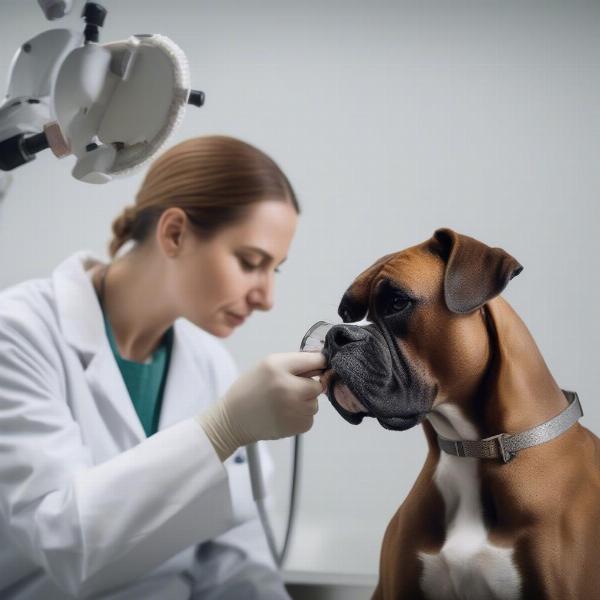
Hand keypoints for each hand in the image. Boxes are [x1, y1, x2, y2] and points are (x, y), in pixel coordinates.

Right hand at [197, 352, 325, 460]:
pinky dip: (300, 416)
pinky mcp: (297, 426)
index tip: (319, 365)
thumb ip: (295, 362)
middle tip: (290, 389)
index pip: (316, 360)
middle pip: (318, 385)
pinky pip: (310, 417)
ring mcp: (294, 409)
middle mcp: (288, 388)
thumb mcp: (267, 365)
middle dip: (308, 386)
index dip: (319, 363)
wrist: (233, 419)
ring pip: (315, 403)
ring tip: (282, 403)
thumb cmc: (251, 389)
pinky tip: (283, 414)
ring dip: (304, 402)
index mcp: (278, 367)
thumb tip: (324, 366)